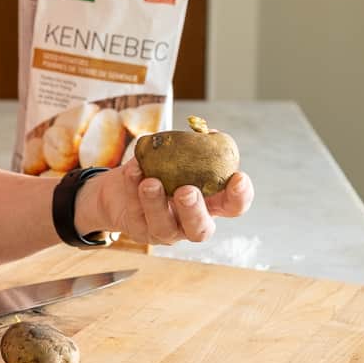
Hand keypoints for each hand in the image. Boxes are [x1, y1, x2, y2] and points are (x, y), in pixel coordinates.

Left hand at [78, 160, 253, 246]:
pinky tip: (133, 171)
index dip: (240, 196)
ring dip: (157, 204)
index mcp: (210, 203)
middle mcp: (190, 222)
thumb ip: (194, 147)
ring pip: (164, 228)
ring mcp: (165, 231)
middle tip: (187, 191)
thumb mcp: (180, 157)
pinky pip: (135, 213)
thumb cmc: (161, 170)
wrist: (122, 188)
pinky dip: (132, 190)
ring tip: (150, 182)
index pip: (234, 206)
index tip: (239, 177)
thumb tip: (206, 132)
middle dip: (194, 211)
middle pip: (200, 230)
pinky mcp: (139, 230)